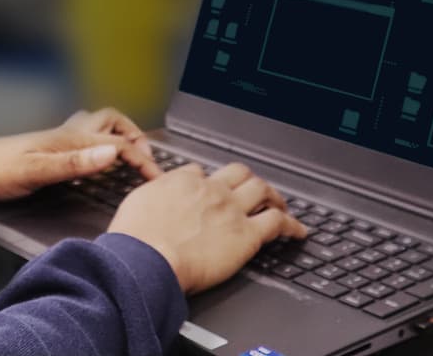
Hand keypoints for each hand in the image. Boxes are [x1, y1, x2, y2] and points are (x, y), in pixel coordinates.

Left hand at [0, 108, 163, 202]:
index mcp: (68, 139)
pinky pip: (83, 141)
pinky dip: (100, 146)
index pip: (117, 143)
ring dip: (117, 135)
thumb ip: (74, 163)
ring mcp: (55, 141)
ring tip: (130, 155)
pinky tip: (95, 162)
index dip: (141, 158)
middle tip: (146, 158)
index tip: (157, 178)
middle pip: (110, 121)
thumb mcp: (34, 172)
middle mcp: (66, 135)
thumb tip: (113, 154)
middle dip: (133, 134)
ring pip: (96, 127)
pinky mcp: (46, 152)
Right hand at [107, 162, 307, 293]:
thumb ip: (153, 197)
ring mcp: (231, 209)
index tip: (211, 190)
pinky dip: (291, 224)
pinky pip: (277, 223)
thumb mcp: (135, 204)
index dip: (209, 181)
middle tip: (253, 190)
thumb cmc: (135, 239)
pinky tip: (298, 231)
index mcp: (182, 181)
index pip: (202, 173)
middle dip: (247, 180)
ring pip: (262, 190)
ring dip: (273, 196)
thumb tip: (156, 199)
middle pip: (238, 174)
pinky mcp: (246, 235)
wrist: (146, 258)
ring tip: (280, 204)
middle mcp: (210, 189)